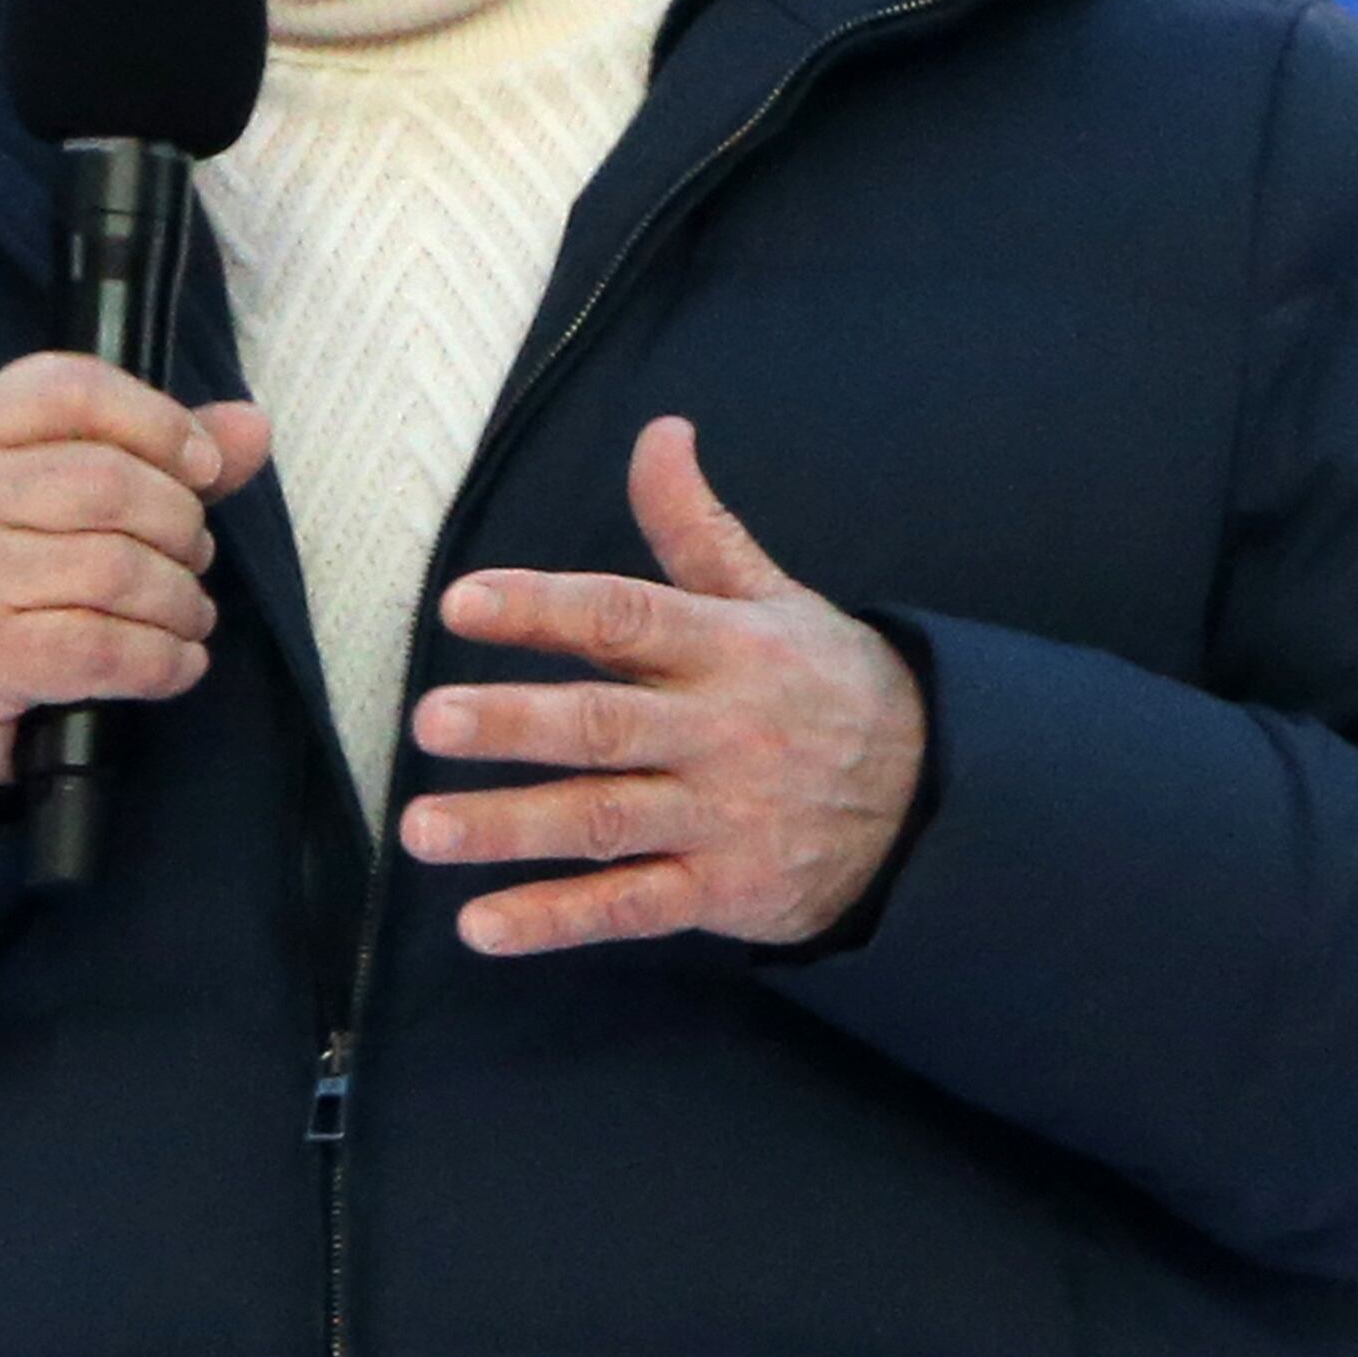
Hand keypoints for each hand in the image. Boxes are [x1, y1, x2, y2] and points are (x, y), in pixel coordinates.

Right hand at [0, 351, 271, 784]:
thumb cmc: (11, 571)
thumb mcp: (66, 494)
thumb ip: (158, 454)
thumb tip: (253, 427)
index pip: (74, 389)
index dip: (158, 421)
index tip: (205, 466)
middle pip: (110, 484)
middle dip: (180, 526)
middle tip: (193, 557)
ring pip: (117, 570)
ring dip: (181, 601)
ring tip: (189, 615)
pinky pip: (104, 648)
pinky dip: (164, 660)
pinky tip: (178, 663)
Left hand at [399, 416, 924, 952]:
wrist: (935, 800)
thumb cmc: (828, 684)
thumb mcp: (773, 598)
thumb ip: (696, 526)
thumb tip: (659, 430)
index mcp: (725, 647)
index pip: (624, 616)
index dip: (543, 607)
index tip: (462, 602)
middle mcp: (718, 731)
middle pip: (603, 724)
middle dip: (514, 723)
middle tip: (428, 721)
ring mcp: (721, 816)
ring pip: (604, 820)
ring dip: (510, 828)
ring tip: (422, 829)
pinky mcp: (724, 892)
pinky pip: (632, 908)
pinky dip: (557, 918)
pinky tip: (482, 926)